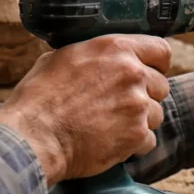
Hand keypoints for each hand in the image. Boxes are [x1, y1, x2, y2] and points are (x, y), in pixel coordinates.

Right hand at [0, 36, 170, 185]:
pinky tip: (110, 142)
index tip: (150, 73)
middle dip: (145, 97)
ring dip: (139, 122)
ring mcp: (138, 104)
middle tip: (120, 106)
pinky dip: (133, 144)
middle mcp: (132, 73)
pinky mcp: (137, 133)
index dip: (157, 64)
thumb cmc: (39, 99)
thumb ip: (93, 56)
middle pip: (161, 86)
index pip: (161, 50)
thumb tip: (102, 58)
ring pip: (156, 114)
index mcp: (115, 49)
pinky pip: (148, 140)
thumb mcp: (61, 58)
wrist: (32, 137)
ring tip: (109, 126)